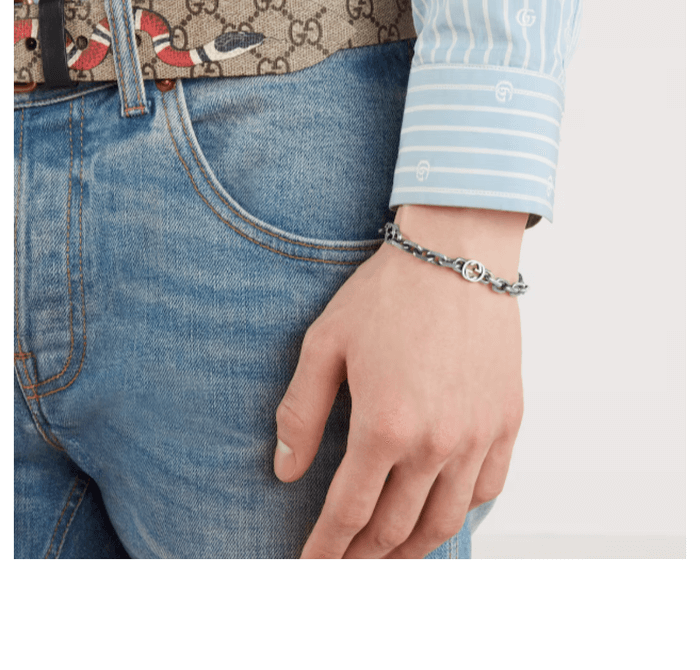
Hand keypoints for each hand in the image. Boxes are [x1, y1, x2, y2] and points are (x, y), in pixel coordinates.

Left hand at [274, 205, 526, 557]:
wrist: (456, 253)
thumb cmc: (387, 294)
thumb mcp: (325, 344)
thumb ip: (301, 412)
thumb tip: (286, 472)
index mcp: (385, 426)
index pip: (348, 513)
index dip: (325, 549)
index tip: (310, 567)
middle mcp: (437, 443)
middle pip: (395, 528)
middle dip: (363, 558)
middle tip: (345, 567)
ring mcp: (478, 435)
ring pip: (445, 520)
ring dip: (412, 549)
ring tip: (388, 557)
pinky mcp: (507, 420)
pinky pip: (488, 488)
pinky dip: (461, 512)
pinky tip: (441, 511)